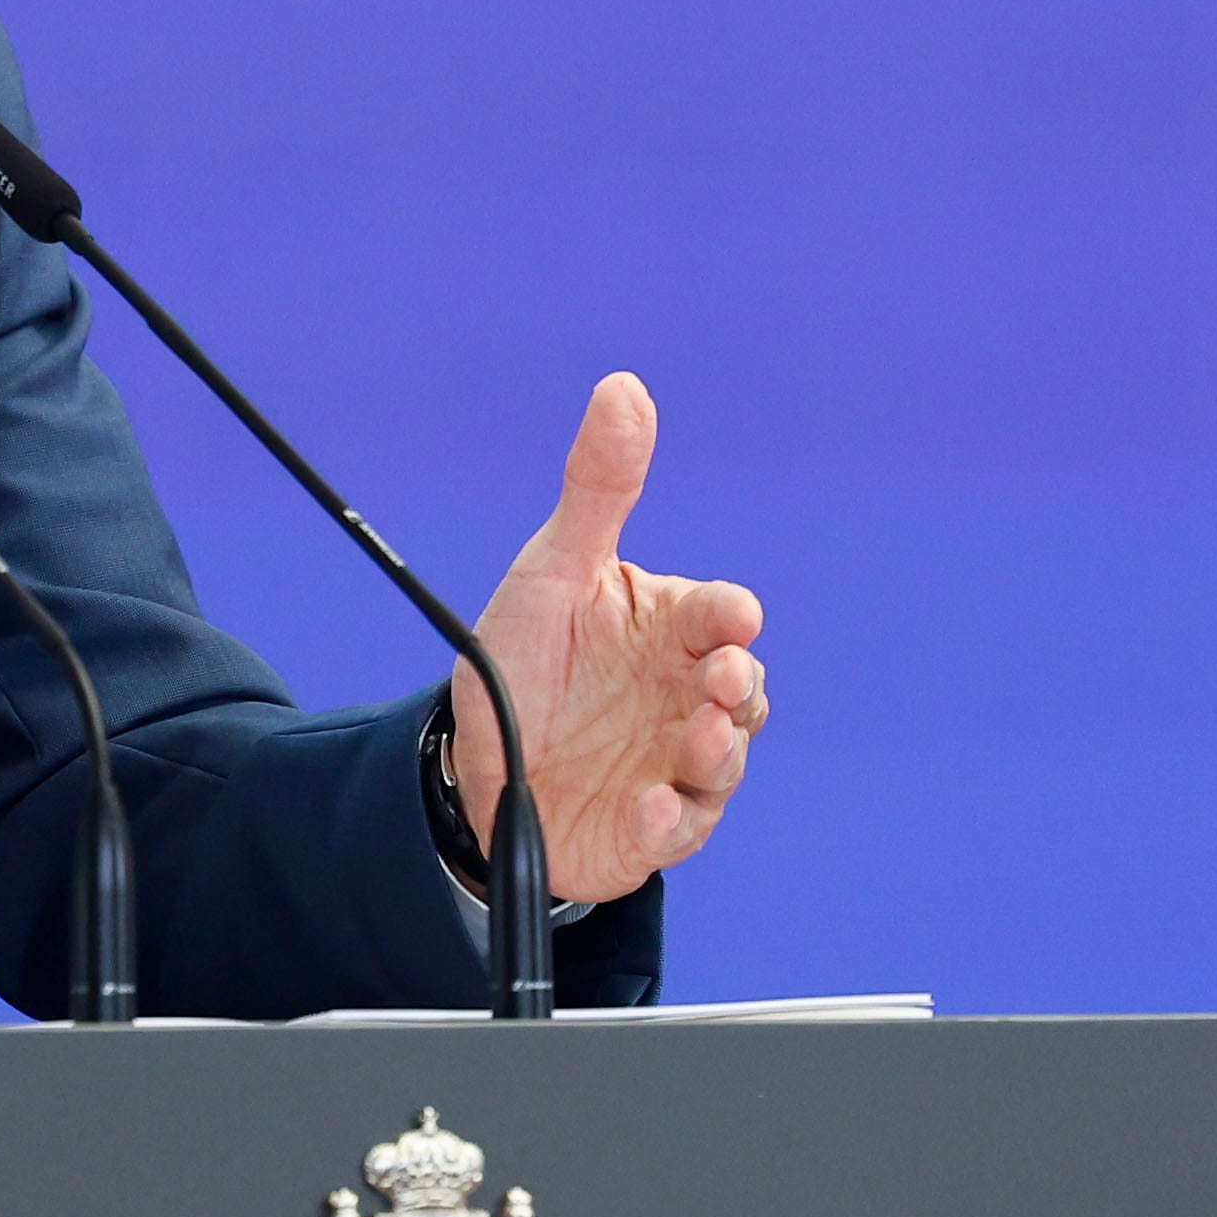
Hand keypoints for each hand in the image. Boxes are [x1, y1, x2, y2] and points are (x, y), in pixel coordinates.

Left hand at [454, 372, 768, 904]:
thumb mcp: (553, 568)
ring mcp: (676, 764)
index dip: (727, 618)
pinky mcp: (652, 825)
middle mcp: (685, 696)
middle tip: (720, 681)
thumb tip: (624, 386)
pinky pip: (676, 829)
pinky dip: (667, 821)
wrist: (475, 760)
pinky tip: (645, 807)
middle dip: (738, 686)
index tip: (728, 617)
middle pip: (741, 690)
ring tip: (697, 740)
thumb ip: (598, 487)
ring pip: (725, 761)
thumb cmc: (528, 658)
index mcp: (669, 632)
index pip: (717, 617)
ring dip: (719, 752)